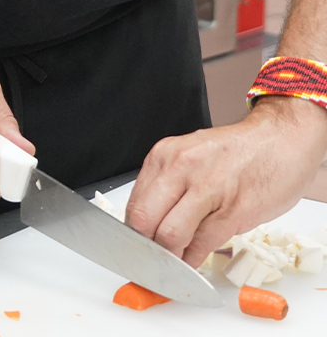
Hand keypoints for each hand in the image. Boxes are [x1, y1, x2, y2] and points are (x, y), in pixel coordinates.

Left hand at [125, 96, 326, 267]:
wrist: (278, 142)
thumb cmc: (234, 154)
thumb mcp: (189, 158)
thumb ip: (168, 186)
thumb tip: (147, 223)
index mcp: (164, 155)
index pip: (134, 203)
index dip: (131, 233)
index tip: (134, 249)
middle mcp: (180, 168)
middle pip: (144, 219)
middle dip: (143, 248)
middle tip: (147, 263)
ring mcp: (206, 189)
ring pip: (169, 234)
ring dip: (167, 260)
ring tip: (170, 268)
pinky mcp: (233, 210)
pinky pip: (202, 244)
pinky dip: (192, 262)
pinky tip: (190, 266)